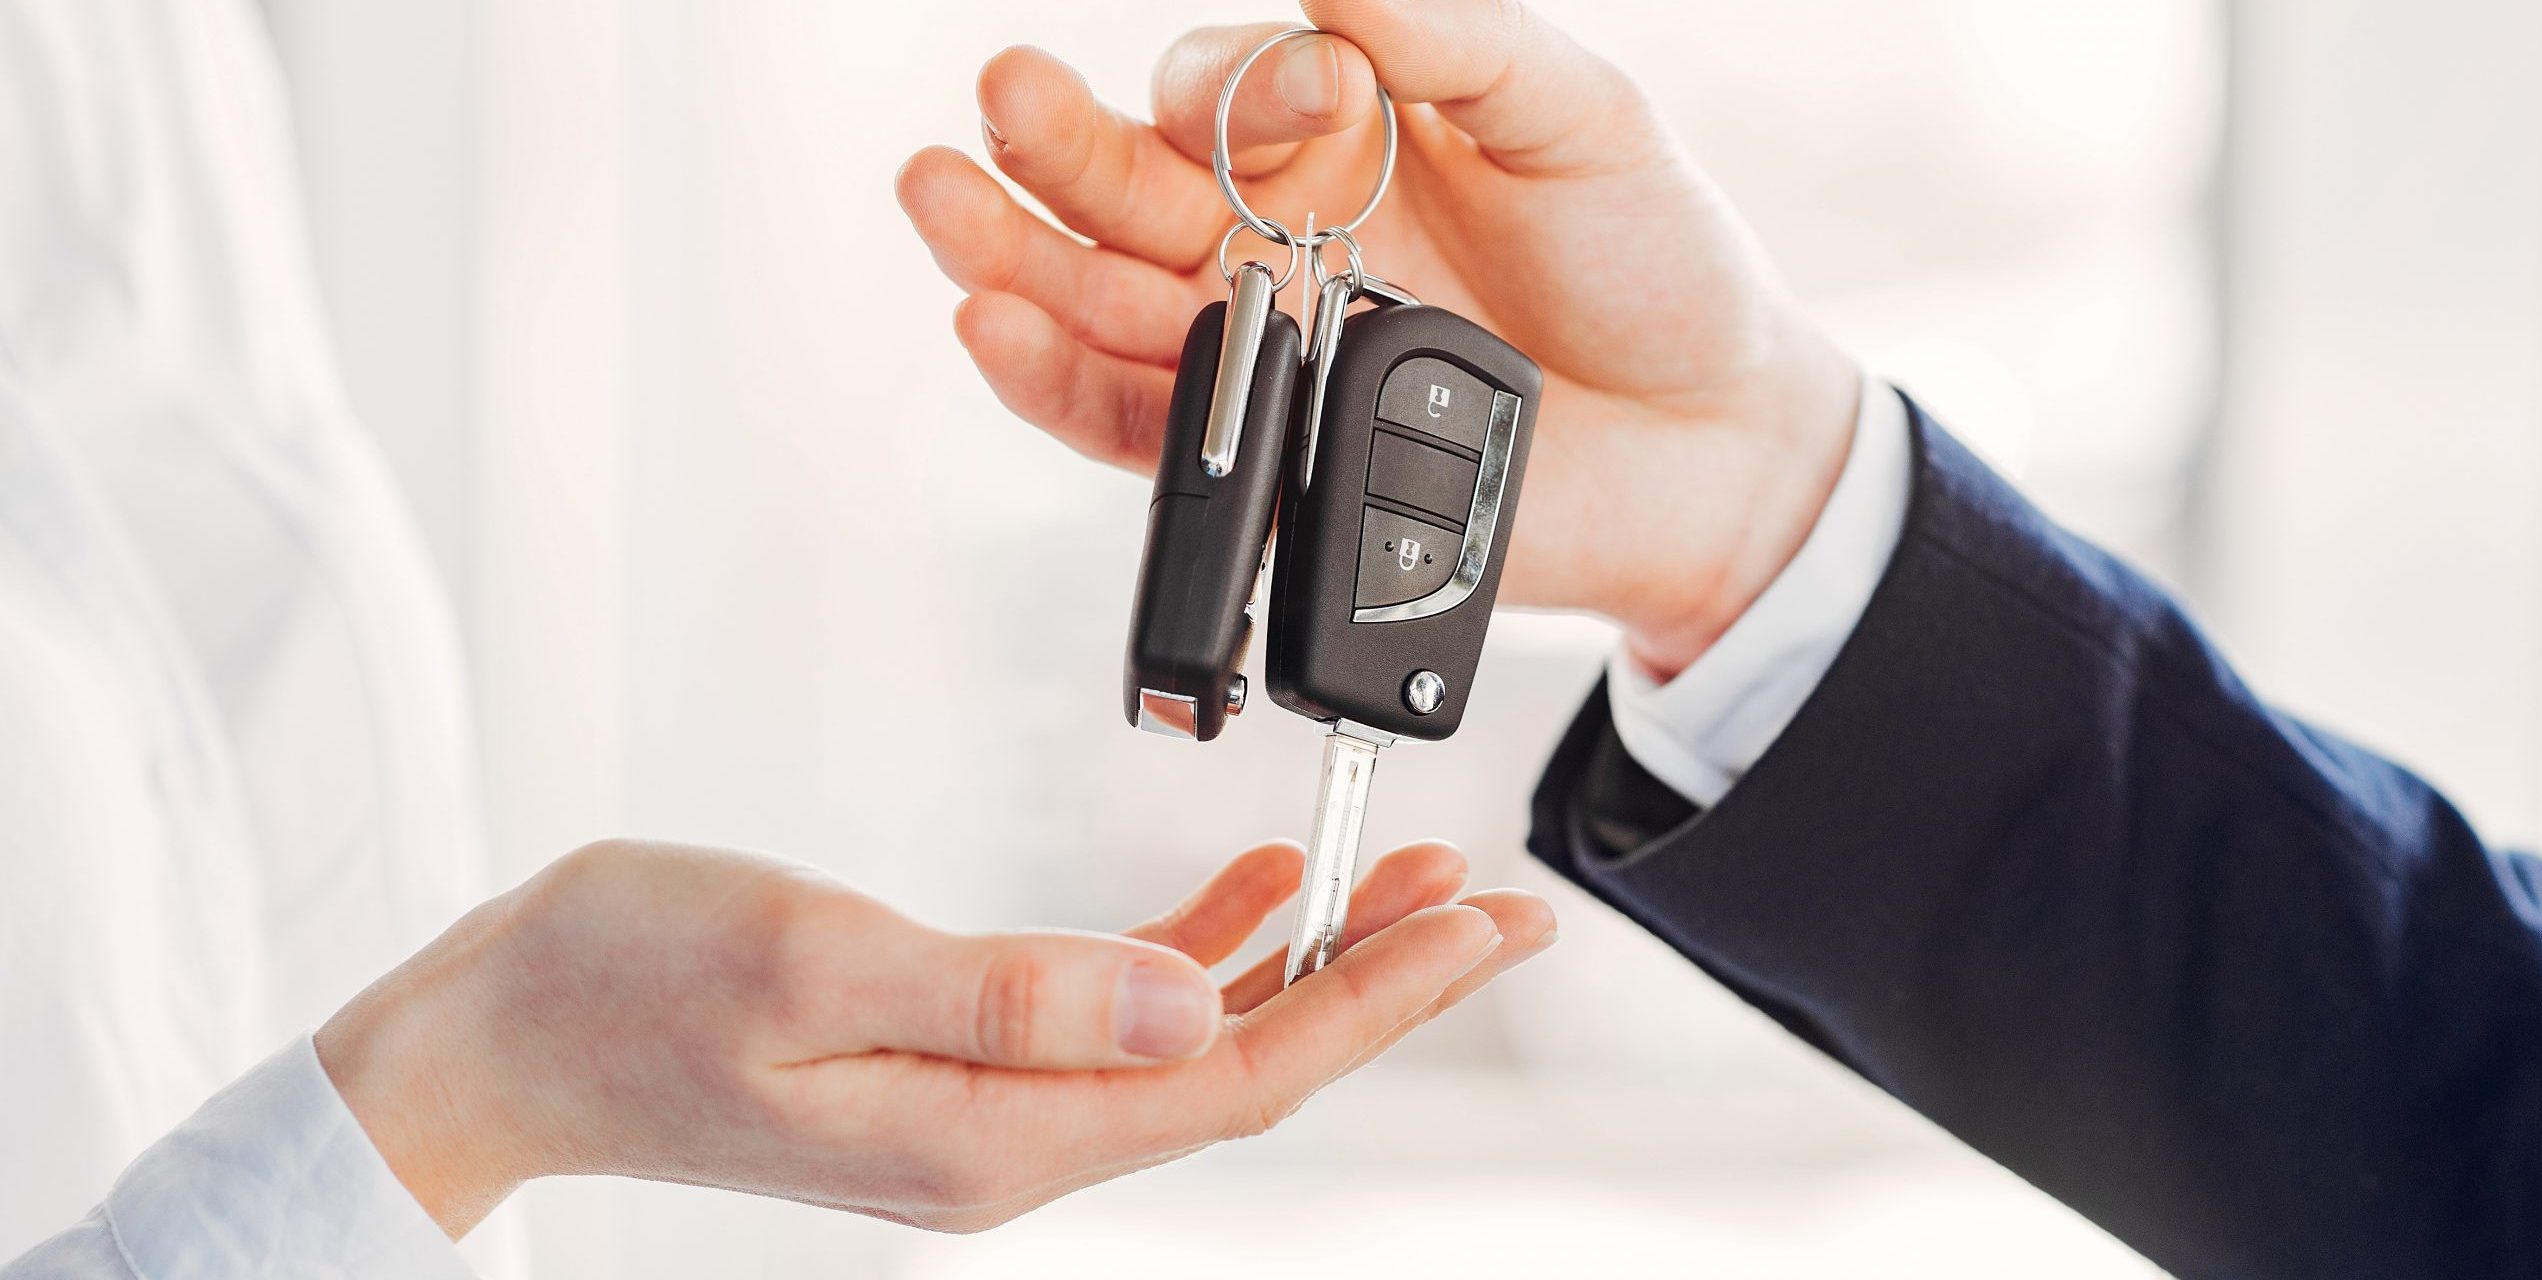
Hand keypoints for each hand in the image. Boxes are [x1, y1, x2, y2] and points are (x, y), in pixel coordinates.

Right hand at [316, 837, 1550, 1235]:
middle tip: (1505, 903)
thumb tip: (1195, 1004)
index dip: (1378, 999)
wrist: (498, 1034)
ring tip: (1415, 881)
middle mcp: (1012, 1143)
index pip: (1238, 1074)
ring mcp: (988, 1109)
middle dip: (1386, 983)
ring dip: (1310, 962)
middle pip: (1247, 1066)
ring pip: (1199, 1039)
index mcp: (995, 1135)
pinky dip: (1202, 950)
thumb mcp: (814, 960)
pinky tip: (1255, 897)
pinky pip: (1121, 1015)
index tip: (1487, 925)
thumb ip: (1014, 993)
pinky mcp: (957, 1061)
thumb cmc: (626, 981)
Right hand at [896, 0, 1864, 675]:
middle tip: (1001, 100)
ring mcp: (1259, 354)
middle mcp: (1272, 241)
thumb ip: (1455, 40)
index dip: (1234, 88)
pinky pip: (1135, 427)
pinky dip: (1057, 384)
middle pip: (1122, 187)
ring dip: (1013, 258)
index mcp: (1334, 141)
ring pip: (1099, 303)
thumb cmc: (1657, 266)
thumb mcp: (1577, 120)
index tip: (1317, 104)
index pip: (1222, 90)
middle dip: (1053, 146)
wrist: (1714, 451)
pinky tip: (999, 330)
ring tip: (942, 207)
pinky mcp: (1260, 465)